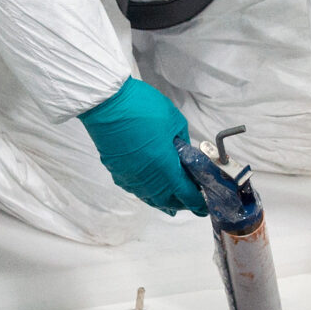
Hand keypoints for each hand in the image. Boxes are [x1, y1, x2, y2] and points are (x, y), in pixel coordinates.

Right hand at [78, 77, 205, 215]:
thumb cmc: (143, 109)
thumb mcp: (174, 121)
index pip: (185, 194)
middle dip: (181, 203)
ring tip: (171, 201)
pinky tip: (150, 188)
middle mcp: (147, 180)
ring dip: (163, 200)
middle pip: (167, 201)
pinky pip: (136, 189)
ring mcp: (130, 178)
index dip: (196, 202)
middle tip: (190, 200)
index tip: (204, 206)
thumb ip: (183, 143)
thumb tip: (184, 155)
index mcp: (165, 168)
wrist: (107, 104)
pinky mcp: (117, 172)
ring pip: (150, 198)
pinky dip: (147, 192)